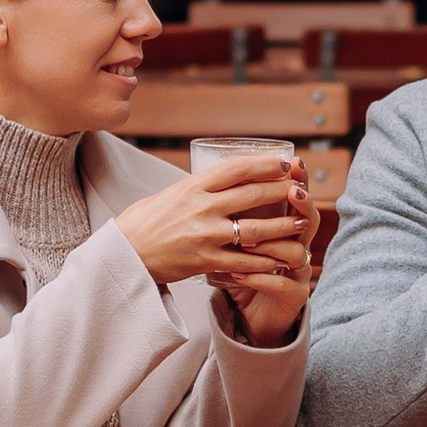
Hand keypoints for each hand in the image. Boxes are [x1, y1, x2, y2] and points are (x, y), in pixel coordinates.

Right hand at [118, 151, 314, 298]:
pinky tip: (281, 259)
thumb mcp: (173, 193)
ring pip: (254, 229)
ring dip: (282, 227)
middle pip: (251, 195)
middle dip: (282, 192)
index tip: (284, 164)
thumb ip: (201, 186)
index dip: (264, 164)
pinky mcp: (205, 261)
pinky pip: (244, 262)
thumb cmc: (148, 221)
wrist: (124, 254)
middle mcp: (200, 208)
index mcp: (192, 186)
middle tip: (302, 190)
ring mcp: (204, 235)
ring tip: (301, 223)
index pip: (236, 168)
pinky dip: (266, 261)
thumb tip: (232, 176)